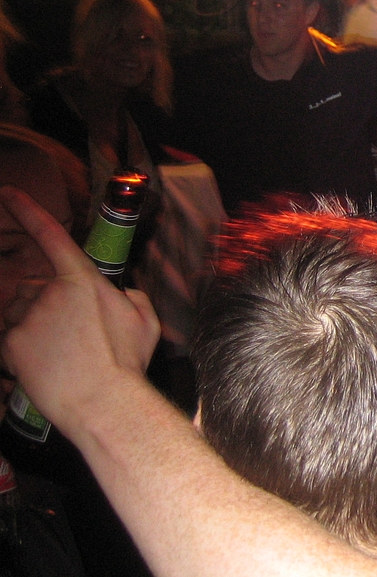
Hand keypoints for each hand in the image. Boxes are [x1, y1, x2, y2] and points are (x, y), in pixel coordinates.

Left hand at [0, 186, 159, 436]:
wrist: (104, 401)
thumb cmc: (126, 363)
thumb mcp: (145, 320)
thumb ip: (132, 296)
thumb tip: (121, 294)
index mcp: (84, 280)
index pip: (52, 236)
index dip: (27, 210)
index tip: (7, 193)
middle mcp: (51, 292)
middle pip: (33, 288)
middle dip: (44, 305)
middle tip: (69, 336)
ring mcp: (28, 317)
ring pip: (19, 313)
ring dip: (32, 327)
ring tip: (58, 355)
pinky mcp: (11, 342)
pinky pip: (10, 339)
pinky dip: (22, 351)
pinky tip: (43, 366)